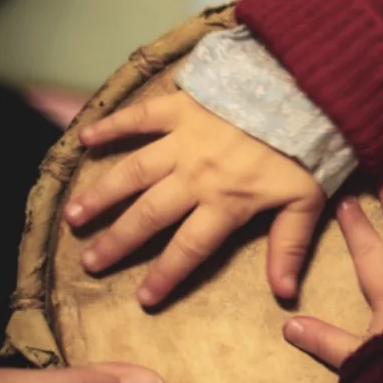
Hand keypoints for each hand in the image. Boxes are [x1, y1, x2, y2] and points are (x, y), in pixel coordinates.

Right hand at [64, 92, 325, 304]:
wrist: (306, 83)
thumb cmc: (309, 144)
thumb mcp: (307, 200)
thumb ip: (289, 246)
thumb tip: (283, 294)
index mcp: (227, 202)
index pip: (189, 248)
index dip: (165, 275)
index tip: (142, 299)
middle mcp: (196, 175)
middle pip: (149, 215)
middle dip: (117, 242)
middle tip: (89, 263)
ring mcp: (183, 139)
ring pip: (132, 172)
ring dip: (101, 195)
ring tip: (73, 217)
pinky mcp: (179, 106)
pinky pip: (138, 117)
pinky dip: (110, 126)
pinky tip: (83, 139)